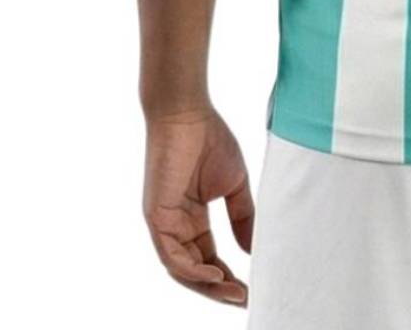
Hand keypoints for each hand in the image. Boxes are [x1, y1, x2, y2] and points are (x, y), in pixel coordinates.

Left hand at [142, 108, 254, 307]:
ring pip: (182, 270)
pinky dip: (192, 270)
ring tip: (234, 292)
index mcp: (192, 220)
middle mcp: (176, 227)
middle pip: (195, 271)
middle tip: (245, 299)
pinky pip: (171, 255)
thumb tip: (254, 250)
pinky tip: (215, 274)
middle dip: (219, 289)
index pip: (209, 259)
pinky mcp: (156, 217)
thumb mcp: (234, 185)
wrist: (187, 112)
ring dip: (208, 285)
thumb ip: (243, 216)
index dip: (228, 277)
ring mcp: (164, 224)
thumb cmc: (210, 139)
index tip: (252, 289)